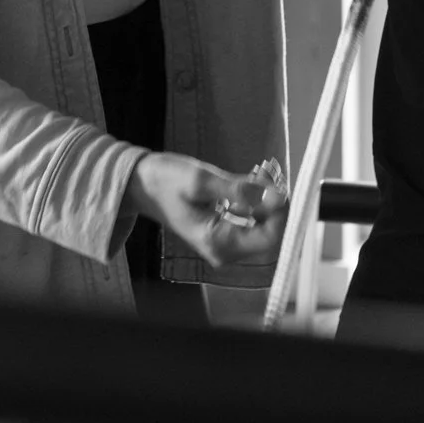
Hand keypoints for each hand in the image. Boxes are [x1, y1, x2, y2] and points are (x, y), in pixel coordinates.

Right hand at [123, 152, 289, 269]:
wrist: (141, 185)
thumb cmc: (165, 180)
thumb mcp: (201, 180)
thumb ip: (239, 189)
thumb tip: (276, 196)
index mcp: (218, 243)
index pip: (270, 238)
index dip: (281, 212)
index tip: (280, 183)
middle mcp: (224, 251)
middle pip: (269, 233)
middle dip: (274, 202)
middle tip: (269, 172)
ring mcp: (225, 244)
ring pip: (263, 225)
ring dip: (267, 198)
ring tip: (260, 172)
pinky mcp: (225, 233)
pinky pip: (252, 220)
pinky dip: (257, 200)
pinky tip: (252, 180)